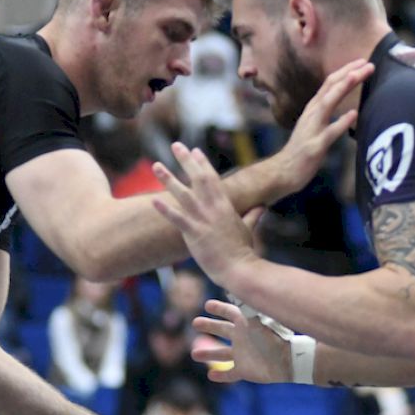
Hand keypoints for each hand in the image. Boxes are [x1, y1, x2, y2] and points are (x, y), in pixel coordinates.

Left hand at [152, 144, 258, 286]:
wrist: (239, 269)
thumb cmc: (243, 251)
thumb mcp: (248, 230)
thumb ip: (253, 216)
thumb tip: (262, 207)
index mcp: (225, 206)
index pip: (212, 178)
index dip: (202, 163)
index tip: (194, 150)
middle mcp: (213, 208)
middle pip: (198, 178)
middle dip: (186, 160)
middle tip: (175, 145)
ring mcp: (203, 220)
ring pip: (183, 194)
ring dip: (168, 179)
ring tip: (156, 165)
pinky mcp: (195, 233)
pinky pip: (177, 219)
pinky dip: (165, 209)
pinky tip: (152, 200)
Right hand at [192, 299, 290, 383]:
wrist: (288, 360)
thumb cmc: (273, 337)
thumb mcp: (256, 320)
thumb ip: (244, 307)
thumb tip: (233, 288)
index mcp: (245, 324)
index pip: (229, 312)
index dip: (218, 308)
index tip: (207, 305)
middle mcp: (242, 338)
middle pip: (222, 330)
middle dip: (209, 326)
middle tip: (195, 323)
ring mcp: (242, 355)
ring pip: (221, 353)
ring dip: (209, 354)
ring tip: (194, 354)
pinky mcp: (245, 371)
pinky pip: (230, 373)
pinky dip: (221, 375)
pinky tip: (211, 375)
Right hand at [270, 59, 370, 194]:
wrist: (283, 172)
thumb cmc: (302, 150)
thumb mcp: (315, 126)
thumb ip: (327, 114)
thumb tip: (349, 109)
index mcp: (313, 108)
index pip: (330, 83)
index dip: (346, 70)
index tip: (363, 62)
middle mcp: (311, 114)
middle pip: (330, 87)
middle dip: (349, 73)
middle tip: (368, 63)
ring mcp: (312, 129)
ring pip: (327, 104)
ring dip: (342, 88)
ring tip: (356, 76)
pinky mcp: (314, 146)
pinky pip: (329, 133)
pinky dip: (341, 122)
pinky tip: (353, 114)